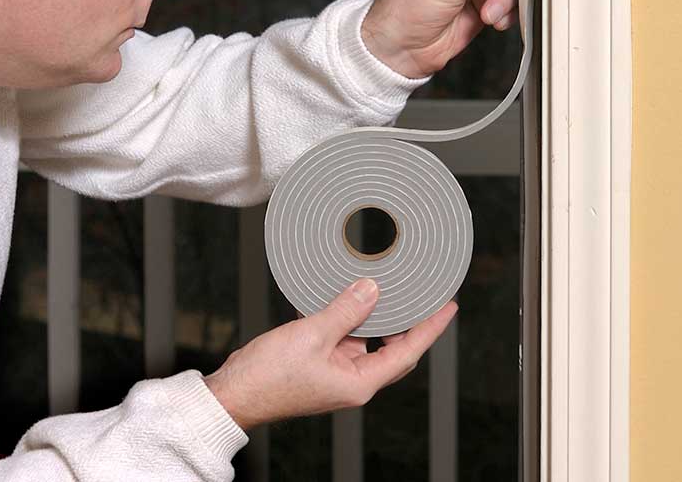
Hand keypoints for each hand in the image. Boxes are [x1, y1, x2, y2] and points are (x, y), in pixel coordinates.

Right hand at [202, 278, 457, 430]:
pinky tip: (344, 295)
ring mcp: (335, 373)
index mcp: (359, 383)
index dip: (430, 328)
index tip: (448, 306)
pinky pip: (342, 338)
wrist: (233, 394)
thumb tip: (372, 290)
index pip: (408, 351)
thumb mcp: (312, 335)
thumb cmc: (268, 377)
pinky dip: (347, 317)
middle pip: (393, 348)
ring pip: (366, 340)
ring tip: (385, 286)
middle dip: (408, 321)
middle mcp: (352, 381)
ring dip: (373, 315)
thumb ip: (345, 311)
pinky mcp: (318, 364)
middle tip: (423, 294)